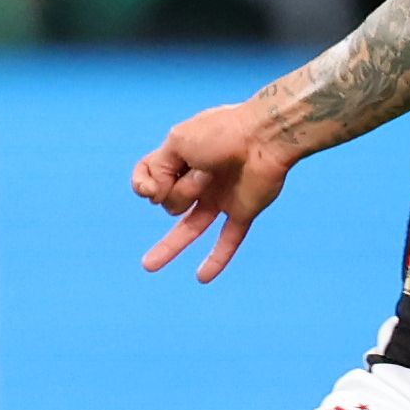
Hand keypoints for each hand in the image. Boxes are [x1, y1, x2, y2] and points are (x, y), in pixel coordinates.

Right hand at [131, 98, 295, 282]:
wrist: (266, 136)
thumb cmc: (222, 133)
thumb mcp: (177, 142)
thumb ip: (157, 169)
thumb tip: (155, 199)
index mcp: (183, 158)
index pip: (150, 176)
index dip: (143, 184)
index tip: (149, 188)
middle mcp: (199, 180)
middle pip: (169, 201)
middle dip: (182, 188)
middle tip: (205, 170)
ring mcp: (220, 197)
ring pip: (189, 227)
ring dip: (171, 241)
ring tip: (161, 246)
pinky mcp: (242, 212)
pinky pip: (227, 241)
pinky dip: (215, 260)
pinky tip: (202, 277)